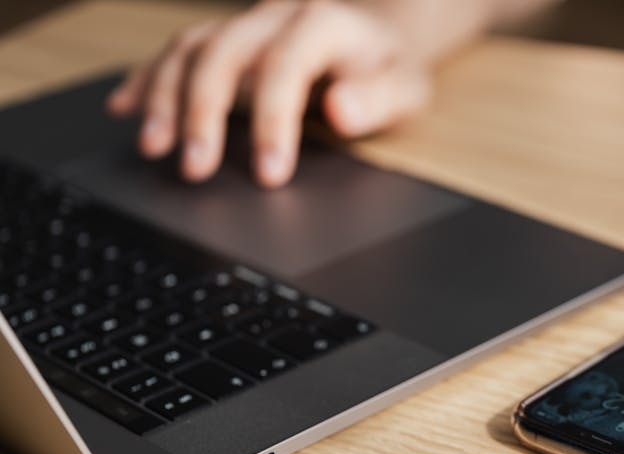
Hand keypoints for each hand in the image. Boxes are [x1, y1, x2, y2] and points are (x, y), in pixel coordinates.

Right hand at [106, 0, 431, 187]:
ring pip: (191, 48)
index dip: (274, 120)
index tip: (269, 174)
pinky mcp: (226, 39)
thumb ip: (378, 100)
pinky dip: (149, 80)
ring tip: (153, 146)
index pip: (287, 66)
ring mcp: (245, 24)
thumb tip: (341, 110)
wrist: (377, 34)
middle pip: (224, 52)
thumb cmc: (388, 68)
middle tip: (194, 168)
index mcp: (324, 24)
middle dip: (203, 111)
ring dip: (165, 97)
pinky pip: (178, 51)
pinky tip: (125, 107)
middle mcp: (276, 16)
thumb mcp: (406, 88)